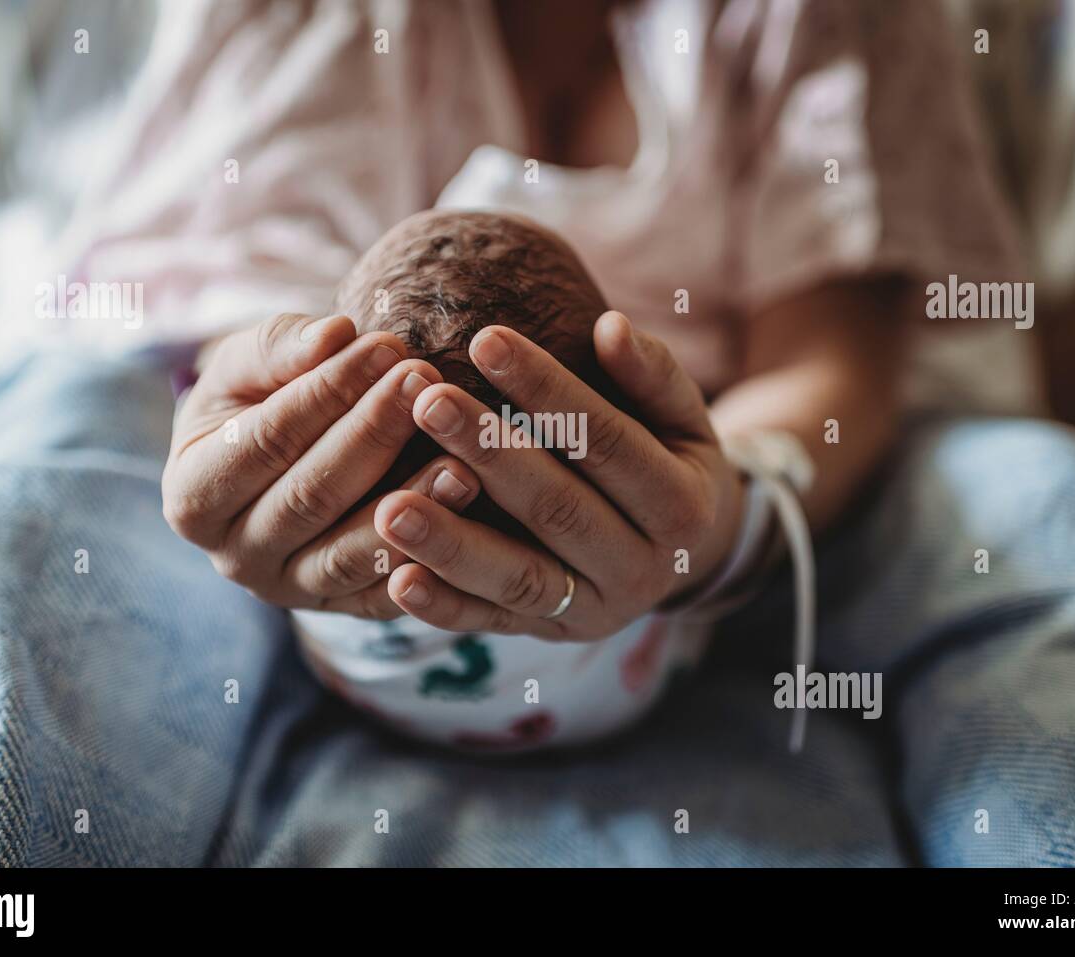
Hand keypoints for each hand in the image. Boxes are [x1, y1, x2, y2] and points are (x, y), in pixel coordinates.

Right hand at [161, 313, 481, 616]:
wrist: (278, 459)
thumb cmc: (260, 399)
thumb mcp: (250, 365)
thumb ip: (283, 346)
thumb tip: (335, 335)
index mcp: (192, 495)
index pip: (264, 440)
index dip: (327, 392)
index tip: (385, 346)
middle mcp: (233, 555)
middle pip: (310, 497)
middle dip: (374, 433)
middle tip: (429, 382)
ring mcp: (288, 591)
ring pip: (350, 553)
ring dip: (411, 502)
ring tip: (463, 456)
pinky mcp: (342, 612)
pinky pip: (387, 596)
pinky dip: (428, 561)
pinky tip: (470, 514)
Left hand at [373, 311, 744, 639]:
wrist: (685, 557)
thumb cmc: (668, 461)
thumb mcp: (681, 420)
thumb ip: (652, 376)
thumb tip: (612, 326)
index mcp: (682, 506)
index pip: (605, 441)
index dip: (547, 391)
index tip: (485, 339)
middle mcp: (643, 568)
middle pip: (558, 509)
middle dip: (489, 456)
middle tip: (426, 403)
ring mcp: (594, 610)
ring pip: (520, 578)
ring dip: (452, 544)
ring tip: (390, 505)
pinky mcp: (549, 634)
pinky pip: (492, 624)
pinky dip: (444, 607)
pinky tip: (397, 580)